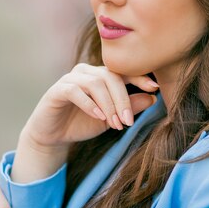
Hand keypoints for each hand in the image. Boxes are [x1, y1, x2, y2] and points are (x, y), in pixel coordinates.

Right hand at [23, 64, 158, 148]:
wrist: (53, 136)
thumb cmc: (82, 123)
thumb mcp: (111, 118)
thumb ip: (128, 107)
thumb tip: (152, 98)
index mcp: (101, 76)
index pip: (123, 71)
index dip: (139, 77)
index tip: (154, 88)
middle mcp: (87, 72)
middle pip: (111, 77)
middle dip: (123, 99)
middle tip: (128, 121)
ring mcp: (71, 79)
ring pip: (95, 83)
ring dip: (108, 105)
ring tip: (115, 123)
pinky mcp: (57, 90)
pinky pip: (75, 91)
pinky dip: (89, 104)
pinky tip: (98, 116)